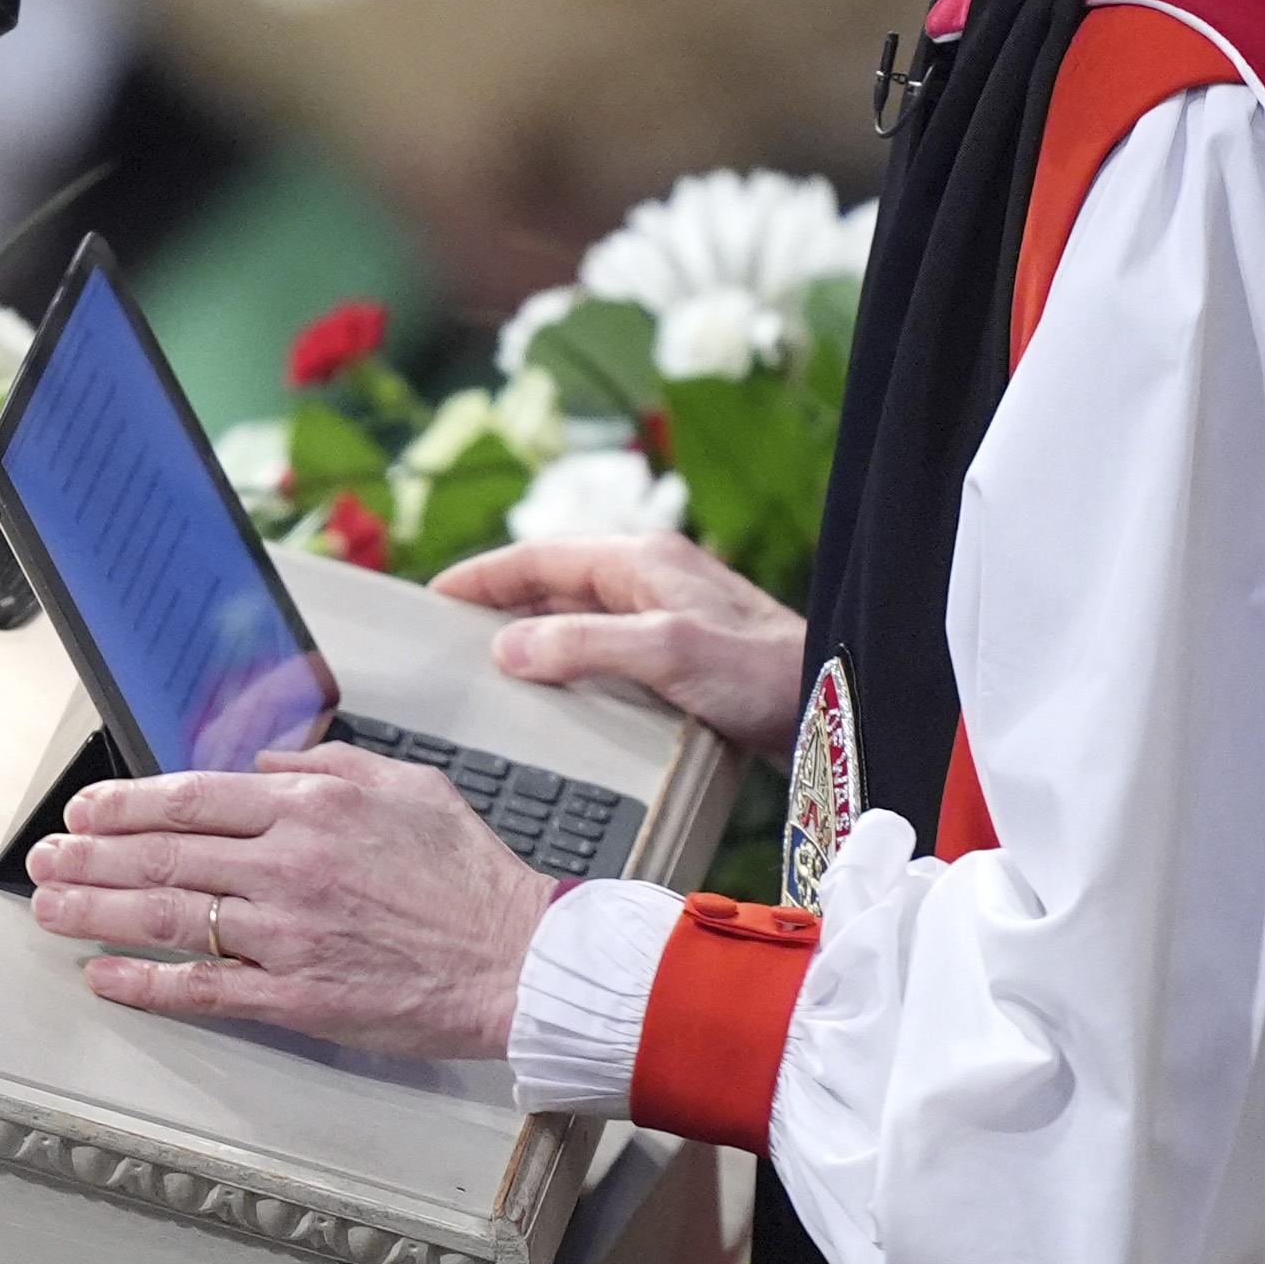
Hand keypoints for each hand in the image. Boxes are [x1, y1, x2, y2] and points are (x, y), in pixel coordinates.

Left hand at [23, 745, 555, 1057]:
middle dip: (89, 855)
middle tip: (45, 858)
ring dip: (96, 911)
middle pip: (162, 854)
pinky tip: (106, 976)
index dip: (124, 802)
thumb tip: (265, 765)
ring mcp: (287, 935)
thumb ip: (326, 766)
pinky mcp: (296, 996)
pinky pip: (203, 989)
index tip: (86, 809)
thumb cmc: (471, 879)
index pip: (191, 796)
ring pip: (168, 916)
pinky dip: (145, 983)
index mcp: (312, 808)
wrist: (519, 960)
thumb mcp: (406, 784)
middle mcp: (288, 866)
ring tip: (50, 908)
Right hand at [428, 531, 804, 753]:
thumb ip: (583, 645)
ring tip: (490, 673)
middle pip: (555, 586)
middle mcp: (651, 581)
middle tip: (450, 639)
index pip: (539, 557)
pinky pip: (604, 654)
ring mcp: (666, 618)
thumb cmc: (761, 673)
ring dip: (534, 641)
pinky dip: (569, 669)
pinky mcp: (680, 658)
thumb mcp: (664, 652)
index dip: (483, 575)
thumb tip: (509, 649)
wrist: (830, 706)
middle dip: (501, 607)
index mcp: (641, 561)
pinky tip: (556, 703)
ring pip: (579, 622)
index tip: (434, 596)